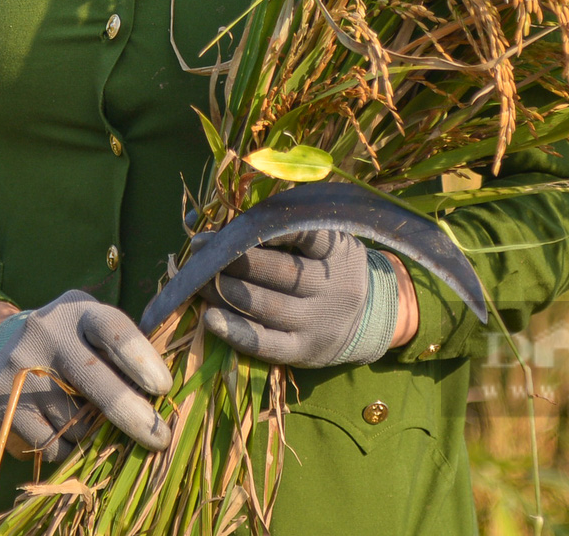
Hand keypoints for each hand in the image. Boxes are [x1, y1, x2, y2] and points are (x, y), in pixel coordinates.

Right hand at [0, 291, 172, 461]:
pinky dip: (67, 447)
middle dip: (131, 413)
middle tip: (160, 438)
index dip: (141, 358)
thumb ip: (120, 354)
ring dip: (94, 432)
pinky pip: (49, 441)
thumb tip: (163, 399)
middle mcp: (47, 332)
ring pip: (74, 419)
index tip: (162, 387)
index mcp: (77, 310)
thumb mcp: (90, 332)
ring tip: (90, 420)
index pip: (112, 328)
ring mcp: (20, 365)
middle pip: (95, 379)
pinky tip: (65, 431)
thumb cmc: (66, 344)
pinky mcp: (0, 398)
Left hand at [197, 229, 417, 367]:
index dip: (265, 231)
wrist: (370, 318)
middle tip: (201, 252)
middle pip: (278, 272)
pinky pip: (266, 344)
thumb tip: (213, 218)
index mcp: (337, 252)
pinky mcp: (304, 351)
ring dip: (227, 292)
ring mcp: (318, 322)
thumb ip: (284, 226)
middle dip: (234, 260)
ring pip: (267, 307)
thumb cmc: (331, 268)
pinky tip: (210, 319)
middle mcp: (331, 288)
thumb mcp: (324, 240)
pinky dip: (235, 331)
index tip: (230, 228)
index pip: (304, 235)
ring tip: (197, 280)